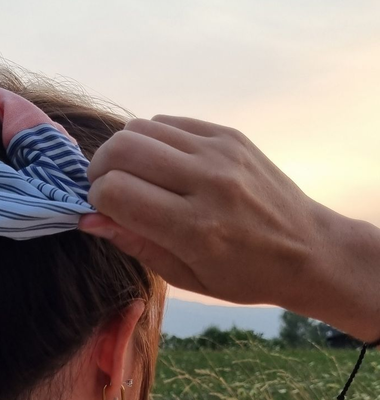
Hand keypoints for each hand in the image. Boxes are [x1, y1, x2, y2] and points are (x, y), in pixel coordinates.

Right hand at [78, 115, 379, 340]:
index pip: (115, 192)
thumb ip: (135, 243)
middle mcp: (207, 183)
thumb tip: (89, 218)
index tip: (105, 211)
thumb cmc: (245, 275)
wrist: (309, 250)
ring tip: (135, 175)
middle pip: (122, 149)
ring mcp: (220, 153)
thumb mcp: (186, 276)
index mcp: (195, 229)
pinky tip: (164, 165)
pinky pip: (170, 122)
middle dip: (101, 168)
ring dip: (125, 151)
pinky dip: (154, 140)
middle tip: (108, 187)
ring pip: (141, 128)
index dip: (98, 200)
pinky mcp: (230, 135)